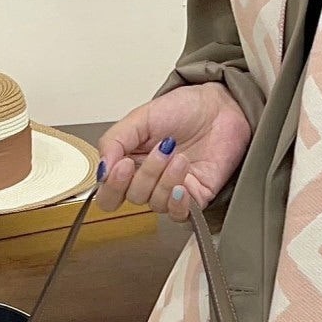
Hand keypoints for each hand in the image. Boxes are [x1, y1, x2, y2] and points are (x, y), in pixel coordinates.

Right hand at [96, 82, 251, 221]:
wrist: (220, 106)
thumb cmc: (184, 108)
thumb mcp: (140, 117)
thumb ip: (114, 141)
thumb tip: (101, 170)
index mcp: (129, 162)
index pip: (109, 193)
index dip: (113, 186)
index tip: (123, 164)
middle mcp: (149, 179)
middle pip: (132, 198)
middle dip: (145, 174)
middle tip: (161, 150)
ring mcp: (171, 189)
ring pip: (155, 204)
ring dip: (166, 180)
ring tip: (180, 156)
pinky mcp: (195, 197)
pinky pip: (180, 215)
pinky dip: (178, 203)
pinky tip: (183, 186)